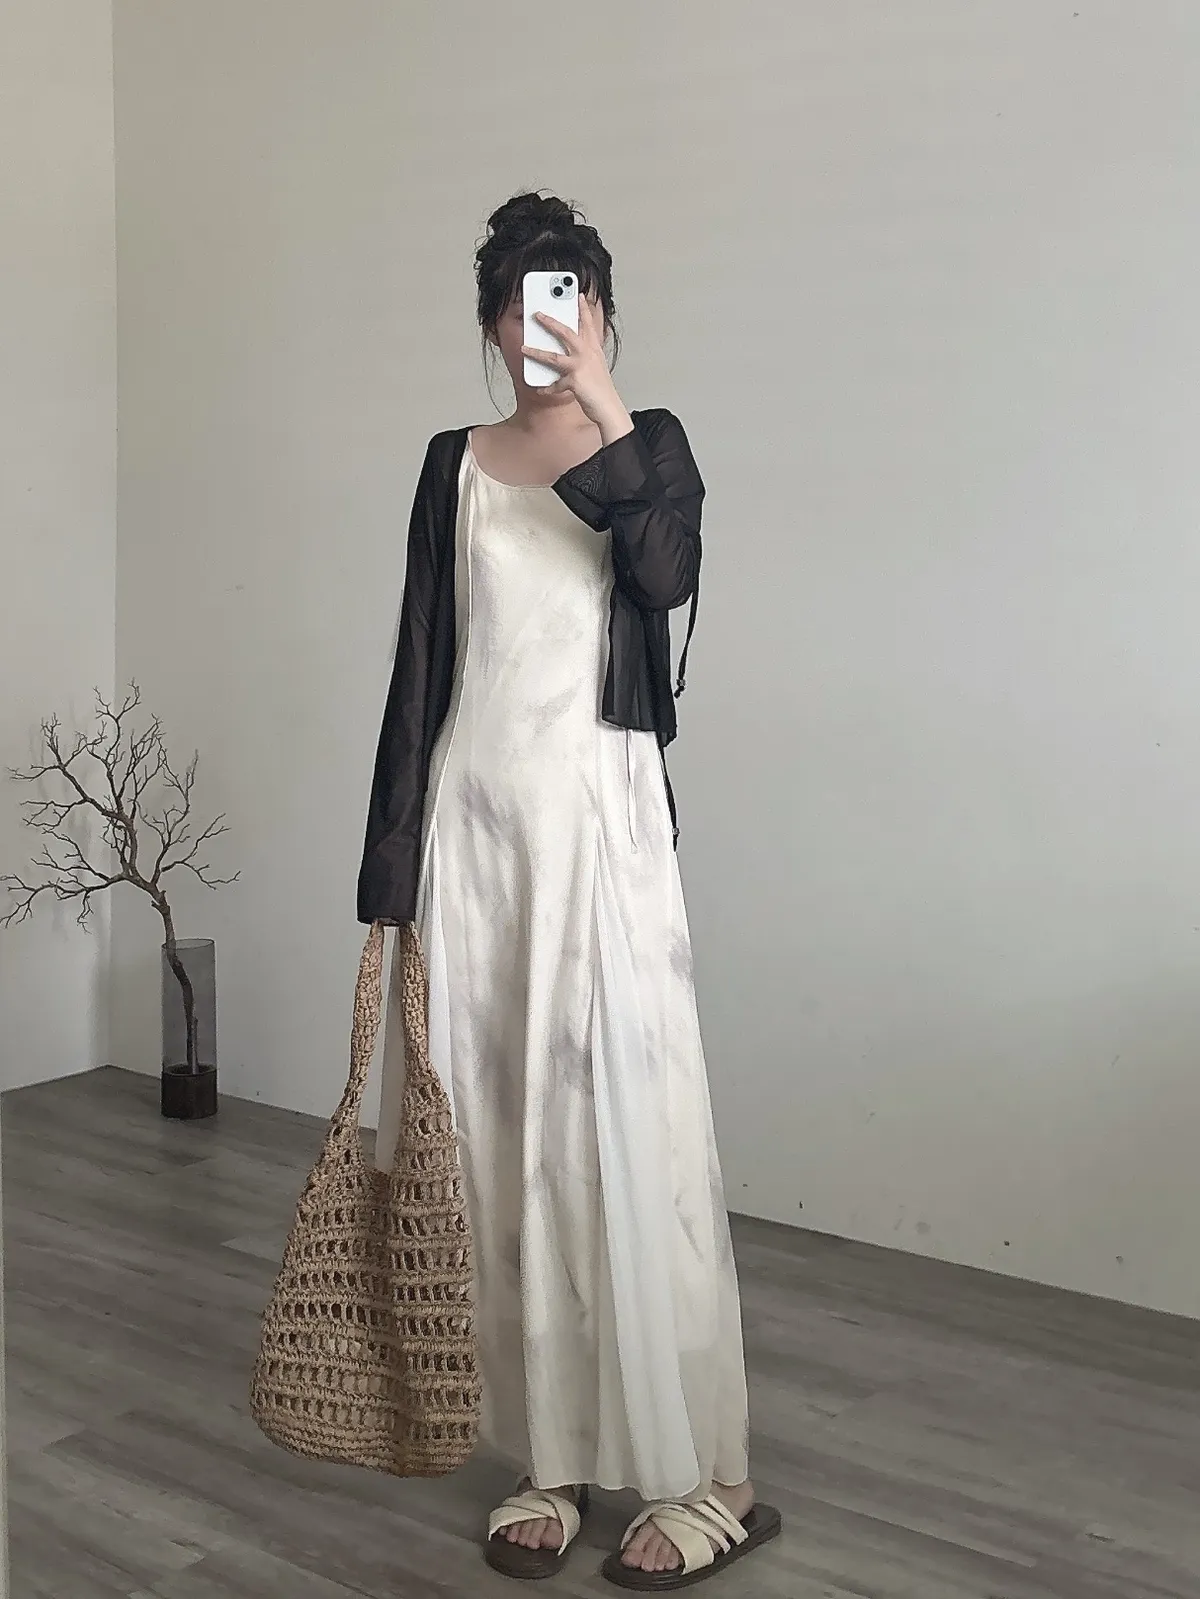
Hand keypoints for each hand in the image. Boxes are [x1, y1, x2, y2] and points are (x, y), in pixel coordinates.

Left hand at [522, 296, 631, 439]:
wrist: (609, 407)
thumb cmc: (602, 389)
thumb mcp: (596, 367)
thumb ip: (586, 356)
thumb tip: (570, 353)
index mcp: (594, 349)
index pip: (588, 324)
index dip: (583, 309)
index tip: (578, 296)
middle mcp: (587, 354)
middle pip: (566, 333)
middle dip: (550, 322)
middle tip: (538, 314)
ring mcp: (580, 367)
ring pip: (554, 356)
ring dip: (536, 352)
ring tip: (524, 348)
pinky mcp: (574, 381)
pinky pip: (555, 384)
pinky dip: (547, 387)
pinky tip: (540, 388)